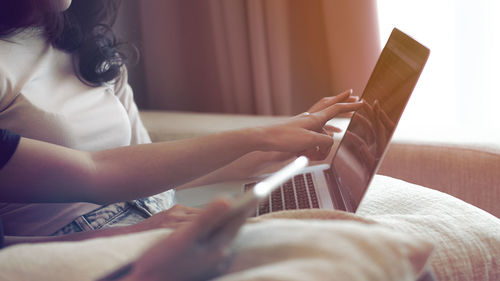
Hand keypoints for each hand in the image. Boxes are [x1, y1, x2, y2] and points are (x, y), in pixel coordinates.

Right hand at [122, 198, 245, 280]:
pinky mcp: (202, 266)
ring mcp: (210, 263)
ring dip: (229, 222)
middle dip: (239, 213)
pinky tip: (215, 229)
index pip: (237, 220)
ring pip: (224, 236)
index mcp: (217, 248)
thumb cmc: (159, 261)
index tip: (260, 191)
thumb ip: (206, 218)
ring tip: (237, 209)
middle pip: (232, 228)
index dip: (248, 204)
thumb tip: (227, 200)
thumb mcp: (182, 236)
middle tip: (253, 197)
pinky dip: (218, 234)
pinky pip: (215, 245)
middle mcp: (217, 257)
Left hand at [259, 90, 362, 159]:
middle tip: (352, 94)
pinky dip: (324, 127)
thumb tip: (332, 142)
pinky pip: (315, 126)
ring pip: (322, 115)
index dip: (350, 105)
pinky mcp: (298, 130)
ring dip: (333, 111)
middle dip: (342, 100)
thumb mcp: (309, 141)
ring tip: (342, 110)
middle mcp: (310, 117)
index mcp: (315, 118)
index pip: (337, 108)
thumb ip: (324, 141)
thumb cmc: (284, 138)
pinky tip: (325, 131)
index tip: (361, 102)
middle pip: (329, 104)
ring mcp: (303, 122)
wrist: (265, 139)